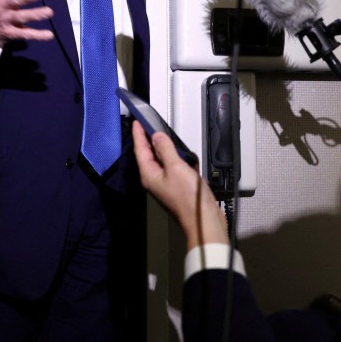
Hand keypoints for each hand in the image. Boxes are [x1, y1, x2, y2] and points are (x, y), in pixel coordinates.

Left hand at [132, 122, 228, 250]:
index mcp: (149, 174)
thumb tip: (156, 137)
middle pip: (148, 154)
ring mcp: (165, 184)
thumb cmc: (188, 198)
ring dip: (162, 148)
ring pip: (160, 161)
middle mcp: (154, 179)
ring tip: (162, 136)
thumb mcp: (176, 167)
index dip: (138, 133)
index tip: (137, 121)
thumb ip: (165, 150)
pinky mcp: (177, 187)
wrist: (203, 220)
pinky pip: (172, 168)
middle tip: (147, 125)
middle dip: (147, 139)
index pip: (140, 149)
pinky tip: (180, 154)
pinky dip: (174, 159)